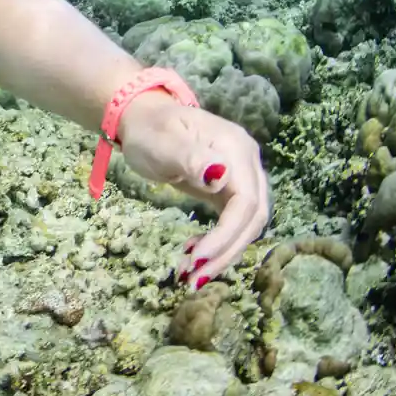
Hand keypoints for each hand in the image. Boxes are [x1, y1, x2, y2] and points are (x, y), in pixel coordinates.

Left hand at [114, 93, 269, 286]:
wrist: (143, 118)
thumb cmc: (149, 129)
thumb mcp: (162, 143)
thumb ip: (190, 158)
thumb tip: (220, 177)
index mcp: (236, 149)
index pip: (246, 202)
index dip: (227, 235)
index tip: (198, 258)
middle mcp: (247, 163)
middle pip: (252, 217)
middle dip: (227, 251)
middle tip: (195, 278)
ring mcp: (241, 176)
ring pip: (246, 224)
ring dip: (224, 252)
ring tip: (192, 273)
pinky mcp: (230, 190)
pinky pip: (234, 221)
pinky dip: (219, 241)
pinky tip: (196, 253)